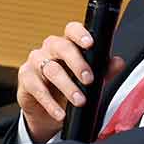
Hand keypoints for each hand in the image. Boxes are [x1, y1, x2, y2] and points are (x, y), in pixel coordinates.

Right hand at [17, 22, 124, 142]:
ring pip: (50, 69)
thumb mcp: (88, 80)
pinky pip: (36, 88)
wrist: (48, 111)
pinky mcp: (25, 79)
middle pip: (61, 47)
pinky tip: (60, 113)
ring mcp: (35, 62)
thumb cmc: (69, 88)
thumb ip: (104, 70)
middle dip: (77, 63)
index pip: (72, 30)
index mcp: (67, 43)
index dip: (80, 34)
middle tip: (89, 80)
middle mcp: (49, 49)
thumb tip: (119, 62)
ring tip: (80, 101)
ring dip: (67, 86)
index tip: (90, 44)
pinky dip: (50, 103)